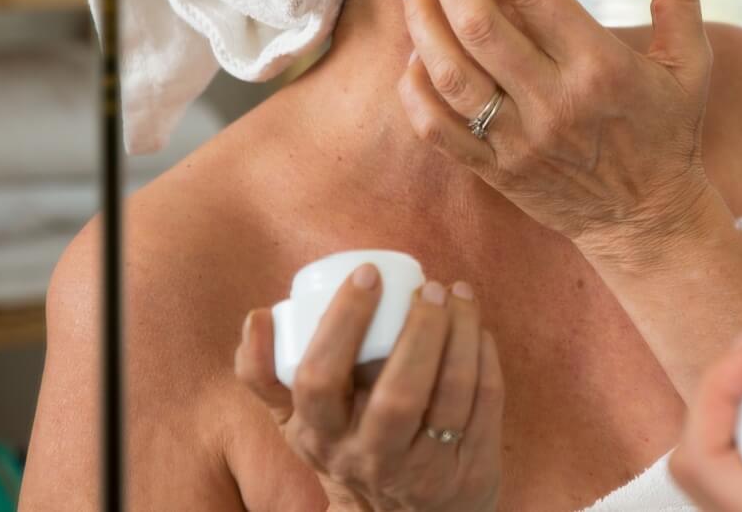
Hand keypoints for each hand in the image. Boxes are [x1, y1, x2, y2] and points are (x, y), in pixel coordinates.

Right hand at [235, 266, 504, 511]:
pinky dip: (485, 356)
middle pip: (398, 394)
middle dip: (419, 330)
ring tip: (459, 294)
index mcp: (321, 435)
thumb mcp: (297, 422)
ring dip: (461, 334)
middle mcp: (371, 456)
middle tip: (429, 287)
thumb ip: (265, 374)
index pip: (320, 379)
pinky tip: (477, 328)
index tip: (368, 275)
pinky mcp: (470, 466)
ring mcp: (425, 465)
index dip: (344, 322)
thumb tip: (256, 317)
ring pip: (451, 393)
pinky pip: (485, 402)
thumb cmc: (347, 447)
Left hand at [396, 0, 713, 265]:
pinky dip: (415, 90)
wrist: (649, 221)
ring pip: (450, 73)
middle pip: (480, 24)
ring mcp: (519, 141)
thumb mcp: (692, 60)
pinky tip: (413, 54)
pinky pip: (437, 129)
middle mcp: (554, 102)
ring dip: (423, 20)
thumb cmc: (670, 129)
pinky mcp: (495, 171)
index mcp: (600, 65)